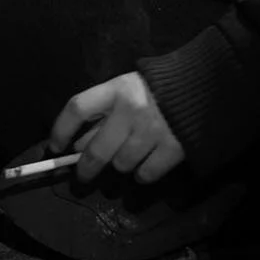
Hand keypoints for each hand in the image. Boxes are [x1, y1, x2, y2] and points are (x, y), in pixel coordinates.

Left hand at [50, 71, 184, 184]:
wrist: (204, 85)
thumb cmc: (158, 87)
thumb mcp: (128, 87)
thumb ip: (105, 111)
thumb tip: (77, 145)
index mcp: (117, 88)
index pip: (77, 108)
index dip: (60, 130)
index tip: (55, 148)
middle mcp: (131, 110)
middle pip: (95, 150)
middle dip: (85, 168)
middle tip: (83, 175)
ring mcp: (152, 131)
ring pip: (120, 165)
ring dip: (120, 166)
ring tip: (128, 157)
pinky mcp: (172, 149)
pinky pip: (145, 175)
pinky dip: (142, 174)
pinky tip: (146, 163)